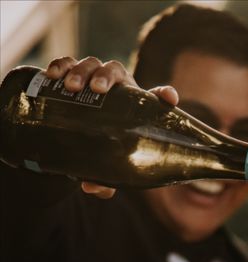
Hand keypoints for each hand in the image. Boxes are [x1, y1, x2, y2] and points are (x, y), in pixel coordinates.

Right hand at [43, 56, 178, 197]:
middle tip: (96, 89)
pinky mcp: (70, 74)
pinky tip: (53, 75)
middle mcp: (116, 87)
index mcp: (134, 106)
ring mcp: (92, 78)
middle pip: (115, 71)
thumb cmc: (102, 151)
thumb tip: (90, 187)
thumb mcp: (107, 167)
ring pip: (90, 64)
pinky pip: (66, 63)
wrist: (78, 135)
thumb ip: (105, 180)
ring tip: (71, 87)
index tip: (169, 98)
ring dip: (80, 71)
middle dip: (105, 76)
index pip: (154, 97)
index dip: (164, 96)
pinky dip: (60, 65)